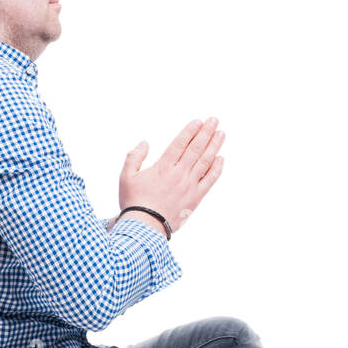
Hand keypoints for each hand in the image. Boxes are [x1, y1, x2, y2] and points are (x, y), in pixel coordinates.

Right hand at [116, 117, 224, 233]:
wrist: (144, 226)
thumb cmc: (134, 202)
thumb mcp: (126, 177)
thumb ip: (134, 157)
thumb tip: (144, 143)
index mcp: (163, 167)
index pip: (180, 143)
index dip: (190, 131)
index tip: (199, 121)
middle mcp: (179, 174)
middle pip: (196, 149)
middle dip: (206, 133)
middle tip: (214, 120)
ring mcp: (189, 186)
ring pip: (205, 162)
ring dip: (214, 146)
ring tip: (221, 134)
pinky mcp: (195, 198)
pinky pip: (209, 181)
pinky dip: (216, 169)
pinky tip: (221, 159)